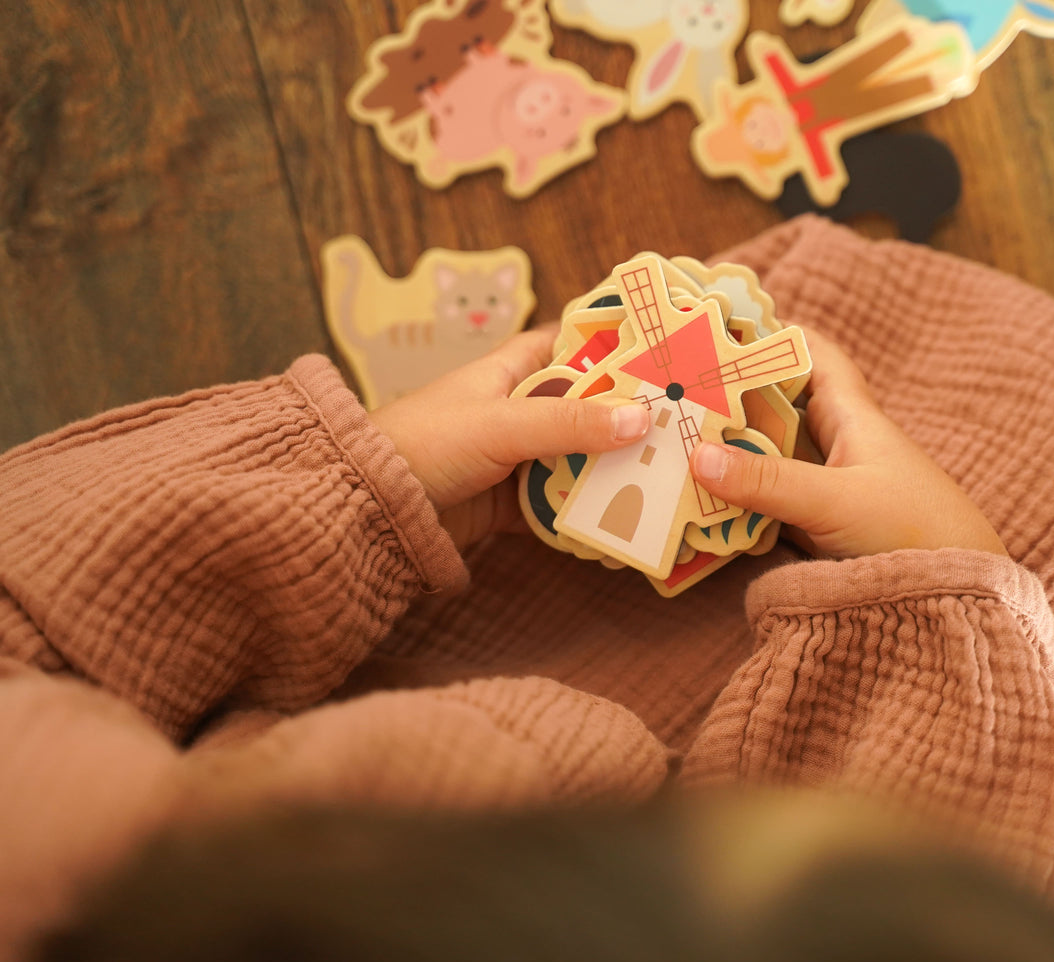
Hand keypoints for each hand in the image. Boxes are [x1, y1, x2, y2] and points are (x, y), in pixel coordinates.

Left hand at [369, 331, 648, 550]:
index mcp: (513, 369)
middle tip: (685, 430)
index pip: (574, 344)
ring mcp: (518, 457)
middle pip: (589, 408)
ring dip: (615, 472)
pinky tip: (624, 525)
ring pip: (581, 459)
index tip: (667, 353)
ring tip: (669, 482)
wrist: (368, 508)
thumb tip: (641, 418)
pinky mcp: (513, 502)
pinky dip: (588, 514)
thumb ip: (570, 423)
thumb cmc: (425, 443)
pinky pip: (562, 505)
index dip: (616, 345)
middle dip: (631, 420)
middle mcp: (520, 409)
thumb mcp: (502, 424)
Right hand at [689, 334, 1005, 559]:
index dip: (773, 334)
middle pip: (777, 405)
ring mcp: (828, 488)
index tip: (718, 329)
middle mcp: (838, 445)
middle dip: (730, 398)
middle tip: (671, 391)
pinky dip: (737, 498)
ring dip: (728, 452)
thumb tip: (695, 456)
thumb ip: (766, 482)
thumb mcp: (833, 502)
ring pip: (768, 456)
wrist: (960, 597)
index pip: (812, 354)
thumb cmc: (912, 531)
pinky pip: (768, 502)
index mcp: (852, 416)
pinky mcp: (819, 529)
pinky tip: (698, 501)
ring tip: (669, 442)